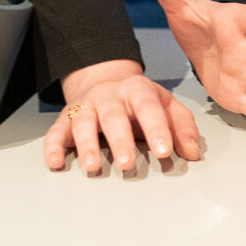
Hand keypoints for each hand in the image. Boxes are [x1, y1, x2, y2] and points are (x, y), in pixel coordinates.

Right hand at [43, 57, 204, 175]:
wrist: (103, 78)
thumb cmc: (139, 99)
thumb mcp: (166, 104)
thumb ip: (182, 126)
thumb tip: (193, 153)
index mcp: (138, 90)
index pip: (149, 108)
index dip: (157, 129)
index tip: (164, 151)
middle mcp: (109, 96)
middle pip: (113, 116)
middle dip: (120, 140)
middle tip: (126, 163)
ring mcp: (85, 106)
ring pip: (83, 122)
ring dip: (87, 145)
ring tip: (92, 167)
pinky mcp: (66, 118)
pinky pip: (56, 131)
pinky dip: (52, 147)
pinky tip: (56, 162)